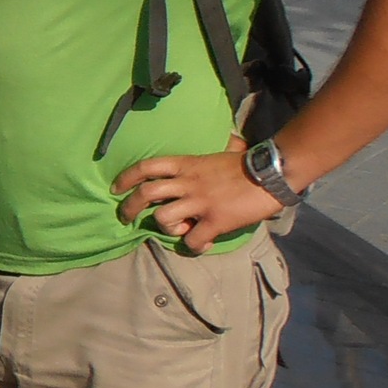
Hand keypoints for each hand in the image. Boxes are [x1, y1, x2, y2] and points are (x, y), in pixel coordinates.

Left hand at [112, 141, 279, 252]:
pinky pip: (193, 240)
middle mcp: (188, 183)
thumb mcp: (218, 152)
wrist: (271, 173)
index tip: (116, 188)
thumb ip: (206, 155)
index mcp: (187, 165)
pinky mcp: (215, 221)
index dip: (126, 177)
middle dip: (129, 207)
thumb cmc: (247, 162)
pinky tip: (201, 244)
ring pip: (163, 219)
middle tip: (124, 217)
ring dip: (165, 229)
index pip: (147, 167)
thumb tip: (221, 140)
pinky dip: (193, 246)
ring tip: (178, 230)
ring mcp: (200, 202)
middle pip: (146, 194)